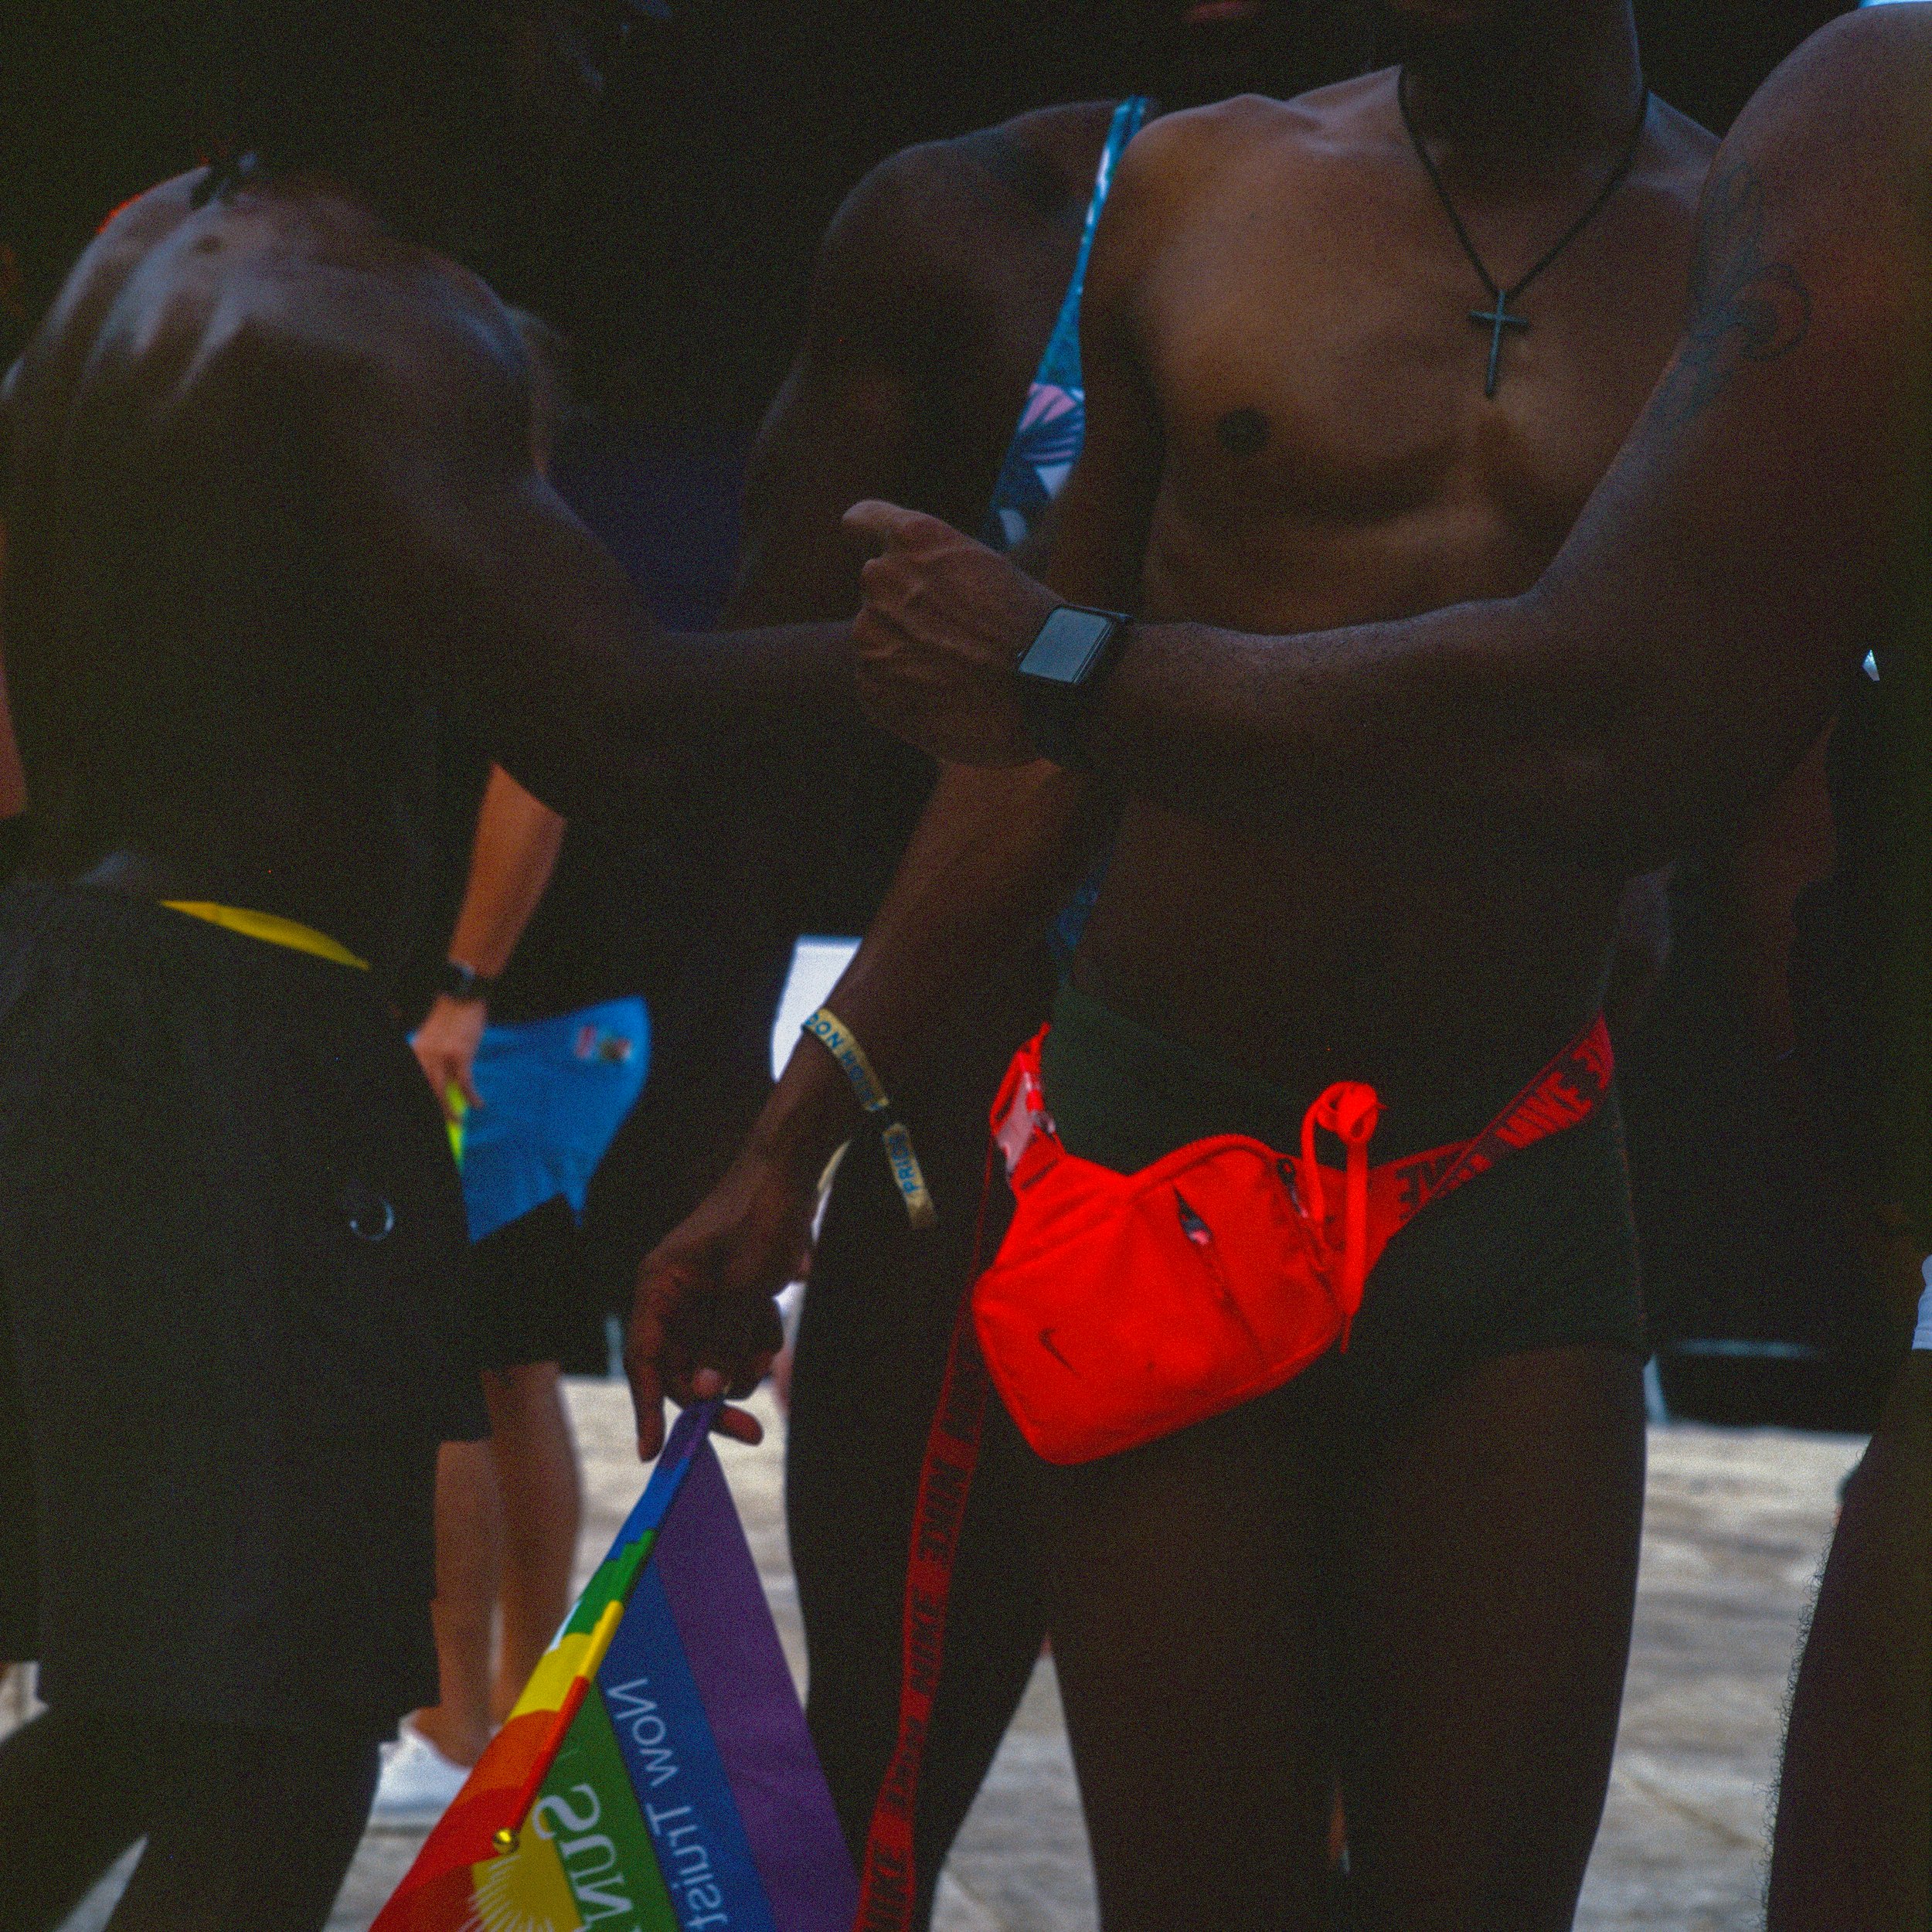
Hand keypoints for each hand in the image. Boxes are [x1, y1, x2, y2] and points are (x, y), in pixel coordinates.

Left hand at [412, 994, 486, 1121]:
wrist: (463, 998)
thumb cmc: (451, 1022)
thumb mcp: (434, 1041)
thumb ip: (432, 1061)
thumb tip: (441, 1087)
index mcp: (416, 1053)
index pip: (414, 1084)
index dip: (420, 1103)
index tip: (432, 1117)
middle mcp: (424, 1056)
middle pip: (425, 1092)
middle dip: (435, 1112)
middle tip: (445, 1125)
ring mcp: (441, 1056)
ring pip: (440, 1093)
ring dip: (449, 1112)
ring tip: (458, 1122)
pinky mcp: (460, 1054)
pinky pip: (465, 1083)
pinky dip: (472, 1097)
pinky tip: (479, 1104)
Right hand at [624, 1145, 819, 1458]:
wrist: (792, 1173)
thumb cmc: (761, 1218)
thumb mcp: (746, 1285)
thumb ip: (722, 1340)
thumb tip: (700, 1393)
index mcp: (659, 1286)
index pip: (643, 1359)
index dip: (648, 1408)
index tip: (655, 1453)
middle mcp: (673, 1295)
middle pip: (682, 1368)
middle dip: (716, 1393)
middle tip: (752, 1432)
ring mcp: (702, 1297)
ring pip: (715, 1357)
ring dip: (745, 1360)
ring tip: (771, 1337)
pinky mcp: (730, 1296)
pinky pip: (737, 1337)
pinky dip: (758, 1337)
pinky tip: (776, 1314)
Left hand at [843, 500, 1059, 765]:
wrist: (1050, 694)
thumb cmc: (1035, 631)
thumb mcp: (988, 571)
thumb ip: (936, 570)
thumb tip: (914, 588)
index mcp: (914, 538)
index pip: (860, 521)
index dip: (868, 538)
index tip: (874, 550)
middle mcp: (881, 579)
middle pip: (875, 588)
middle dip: (901, 607)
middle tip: (951, 637)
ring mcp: (870, 636)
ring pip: (876, 640)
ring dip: (903, 653)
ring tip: (956, 676)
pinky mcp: (870, 689)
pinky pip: (878, 686)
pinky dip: (903, 694)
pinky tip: (945, 703)